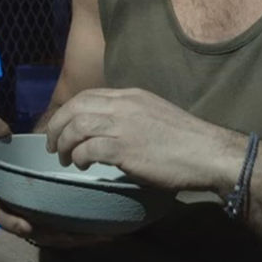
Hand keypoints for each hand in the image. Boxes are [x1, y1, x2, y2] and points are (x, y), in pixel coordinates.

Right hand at [0, 114, 109, 247]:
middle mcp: (30, 213)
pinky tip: (103, 234)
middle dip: (50, 235)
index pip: (5, 216)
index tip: (26, 226)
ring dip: (72, 237)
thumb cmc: (31, 154)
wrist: (58, 155)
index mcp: (13, 198)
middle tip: (68, 234)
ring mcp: (50, 220)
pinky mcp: (70, 223)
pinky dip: (88, 235)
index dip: (12, 223)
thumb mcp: (18, 143)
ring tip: (90, 235)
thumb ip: (2, 135)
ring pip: (58, 236)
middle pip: (36, 232)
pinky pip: (77, 234)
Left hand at [44, 88, 244, 194]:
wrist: (208, 153)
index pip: (89, 95)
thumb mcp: (156, 115)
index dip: (69, 111)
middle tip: (53, 145)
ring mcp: (124, 126)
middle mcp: (125, 106)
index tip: (63, 127)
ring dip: (64, 143)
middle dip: (57, 126)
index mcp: (132, 96)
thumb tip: (111, 131)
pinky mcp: (124, 149)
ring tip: (64, 158)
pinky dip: (79, 158)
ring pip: (77, 126)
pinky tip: (82, 166)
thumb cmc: (187, 141)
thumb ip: (133, 117)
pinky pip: (87, 149)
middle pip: (76, 107)